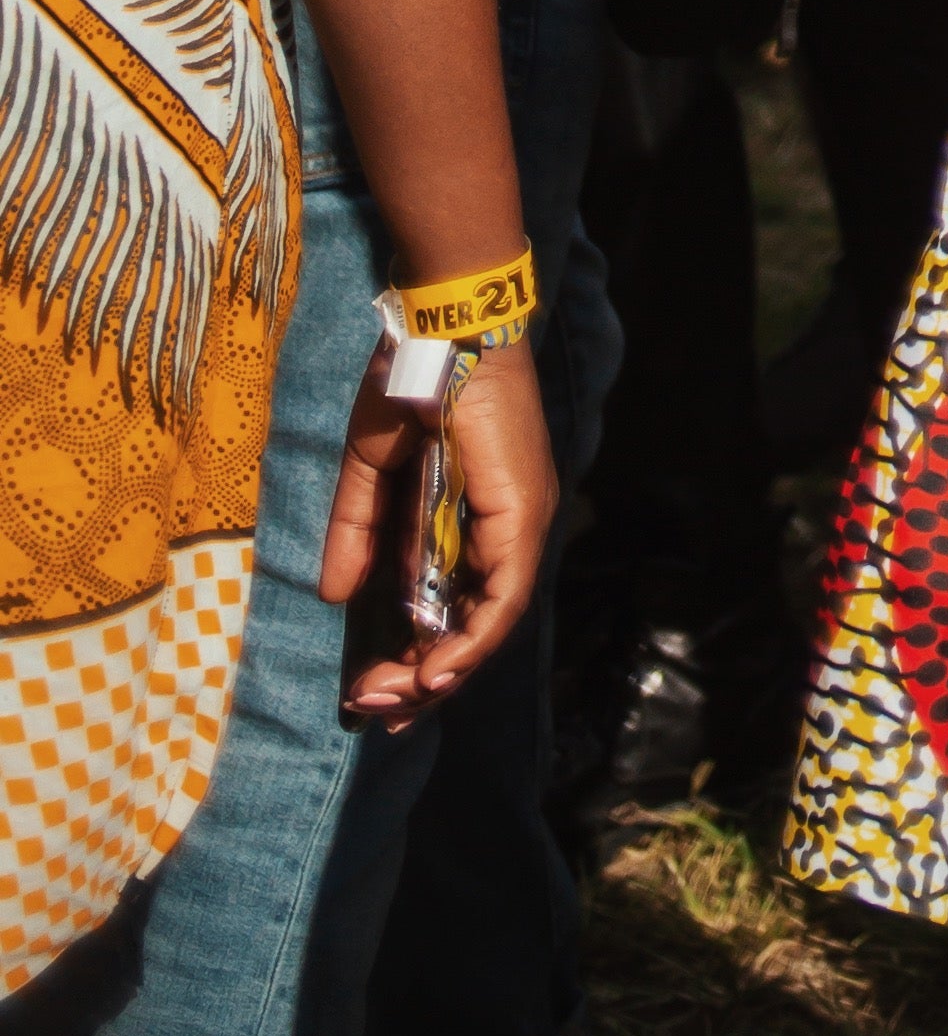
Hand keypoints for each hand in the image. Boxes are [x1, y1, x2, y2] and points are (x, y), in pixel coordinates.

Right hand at [323, 335, 554, 720]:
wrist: (443, 326)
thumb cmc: (412, 385)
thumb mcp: (373, 471)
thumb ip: (360, 531)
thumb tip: (336, 595)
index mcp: (477, 517)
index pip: (457, 605)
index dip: (418, 654)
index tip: (372, 690)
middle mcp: (508, 527)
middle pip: (474, 625)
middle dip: (424, 677)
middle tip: (375, 709)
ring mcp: (522, 521)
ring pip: (491, 622)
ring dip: (442, 670)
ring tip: (395, 700)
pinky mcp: (523, 513)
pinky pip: (502, 594)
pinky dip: (472, 639)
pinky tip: (436, 673)